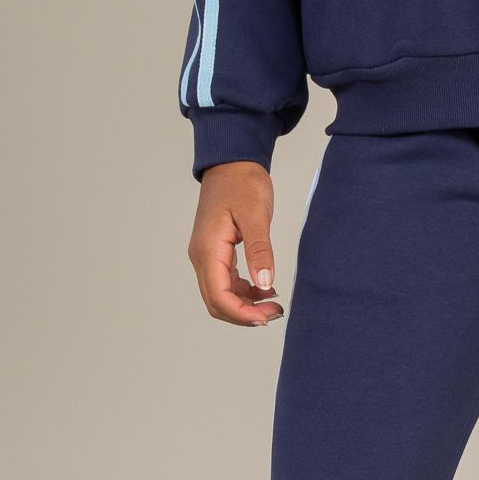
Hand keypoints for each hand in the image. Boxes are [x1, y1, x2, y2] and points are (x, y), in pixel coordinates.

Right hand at [189, 161, 284, 325]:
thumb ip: (260, 250)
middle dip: (245, 315)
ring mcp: (207, 255)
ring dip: (245, 306)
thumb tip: (265, 284)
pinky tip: (265, 289)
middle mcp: (202, 257)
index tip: (268, 316)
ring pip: (220, 295)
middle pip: (216, 302)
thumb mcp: (256, 215)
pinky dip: (244, 292)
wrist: (231, 163)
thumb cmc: (242, 183)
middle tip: (276, 313)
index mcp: (208, 250)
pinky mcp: (215, 252)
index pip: (219, 297)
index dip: (242, 314)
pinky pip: (225, 282)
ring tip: (274, 303)